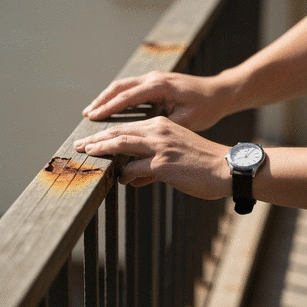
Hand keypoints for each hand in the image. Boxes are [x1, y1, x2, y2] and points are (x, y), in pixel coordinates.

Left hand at [74, 116, 230, 199]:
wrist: (227, 168)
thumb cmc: (202, 162)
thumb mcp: (176, 154)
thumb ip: (152, 161)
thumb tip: (131, 176)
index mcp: (162, 125)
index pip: (128, 128)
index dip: (108, 134)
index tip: (93, 139)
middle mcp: (158, 131)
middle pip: (119, 133)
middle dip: (97, 139)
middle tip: (79, 145)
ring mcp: (160, 147)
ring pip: (121, 145)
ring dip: (101, 150)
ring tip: (87, 154)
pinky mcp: (163, 164)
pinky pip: (134, 170)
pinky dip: (125, 176)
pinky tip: (120, 181)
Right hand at [82, 71, 227, 131]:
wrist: (220, 92)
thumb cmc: (206, 108)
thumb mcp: (187, 121)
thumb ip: (162, 130)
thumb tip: (140, 145)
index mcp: (160, 86)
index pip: (127, 96)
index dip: (108, 108)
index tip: (92, 118)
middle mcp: (154, 78)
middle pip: (119, 87)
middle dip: (101, 101)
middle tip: (85, 115)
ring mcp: (154, 78)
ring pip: (123, 85)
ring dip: (107, 97)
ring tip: (92, 110)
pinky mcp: (156, 82)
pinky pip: (130, 87)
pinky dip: (117, 96)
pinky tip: (110, 106)